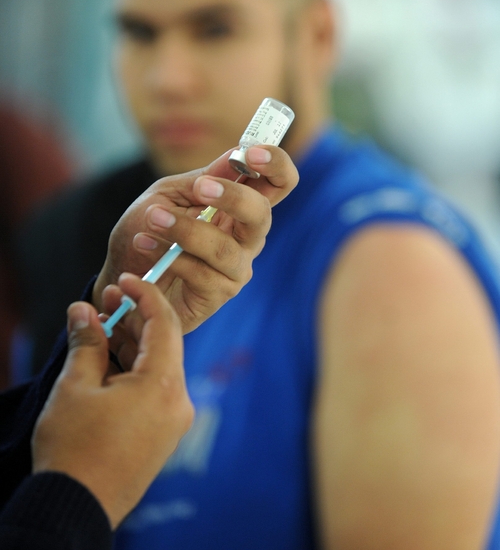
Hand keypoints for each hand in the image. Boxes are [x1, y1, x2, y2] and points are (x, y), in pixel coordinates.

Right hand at [32, 274, 193, 529]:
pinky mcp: (163, 434)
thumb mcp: (75, 386)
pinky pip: (155, 388)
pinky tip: (108, 357)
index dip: (145, 294)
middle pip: (163, 343)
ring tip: (102, 324)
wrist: (76, 507)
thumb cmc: (74, 448)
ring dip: (132, 343)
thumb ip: (86, 341)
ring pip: (158, 365)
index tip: (125, 279)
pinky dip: (134, 369)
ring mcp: (174, 420)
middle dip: (135, 317)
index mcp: (163, 386)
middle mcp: (178, 401)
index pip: (164, 324)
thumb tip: (83, 310)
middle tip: (108, 298)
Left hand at [93, 146, 297, 336]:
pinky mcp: (217, 294)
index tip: (251, 152)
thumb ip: (201, 178)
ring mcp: (236, 267)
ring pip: (225, 249)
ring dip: (186, 230)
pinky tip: (144, 242)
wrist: (123, 269)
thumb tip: (237, 152)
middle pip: (262, 214)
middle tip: (199, 187)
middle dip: (233, 197)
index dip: (276, 164)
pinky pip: (201, 274)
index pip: (279, 182)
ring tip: (153, 219)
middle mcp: (247, 237)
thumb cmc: (150, 228)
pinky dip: (169, 256)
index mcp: (241, 206)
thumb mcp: (169, 194)